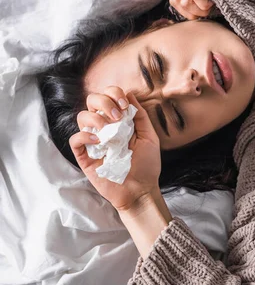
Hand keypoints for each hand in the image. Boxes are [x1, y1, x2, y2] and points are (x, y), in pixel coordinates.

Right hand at [69, 86, 160, 212]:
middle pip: (91, 100)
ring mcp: (93, 141)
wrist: (141, 190)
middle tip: (117, 116)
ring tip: (109, 130)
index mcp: (118, 120)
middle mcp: (104, 127)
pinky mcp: (85, 156)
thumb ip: (140, 115)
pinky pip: (75, 139)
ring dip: (95, 118)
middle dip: (103, 101)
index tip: (125, 106)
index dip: (114, 94)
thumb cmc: (146, 165)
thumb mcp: (149, 137)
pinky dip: (84, 136)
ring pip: (81, 117)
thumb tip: (130, 93)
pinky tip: (99, 141)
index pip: (108, 96)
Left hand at [165, 0, 212, 19]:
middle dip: (187, 12)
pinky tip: (213, 2)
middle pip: (174, 0)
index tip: (194, 11)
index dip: (180, 8)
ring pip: (184, 2)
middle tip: (202, 11)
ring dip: (197, 11)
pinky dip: (204, 5)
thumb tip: (176, 0)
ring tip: (209, 6)